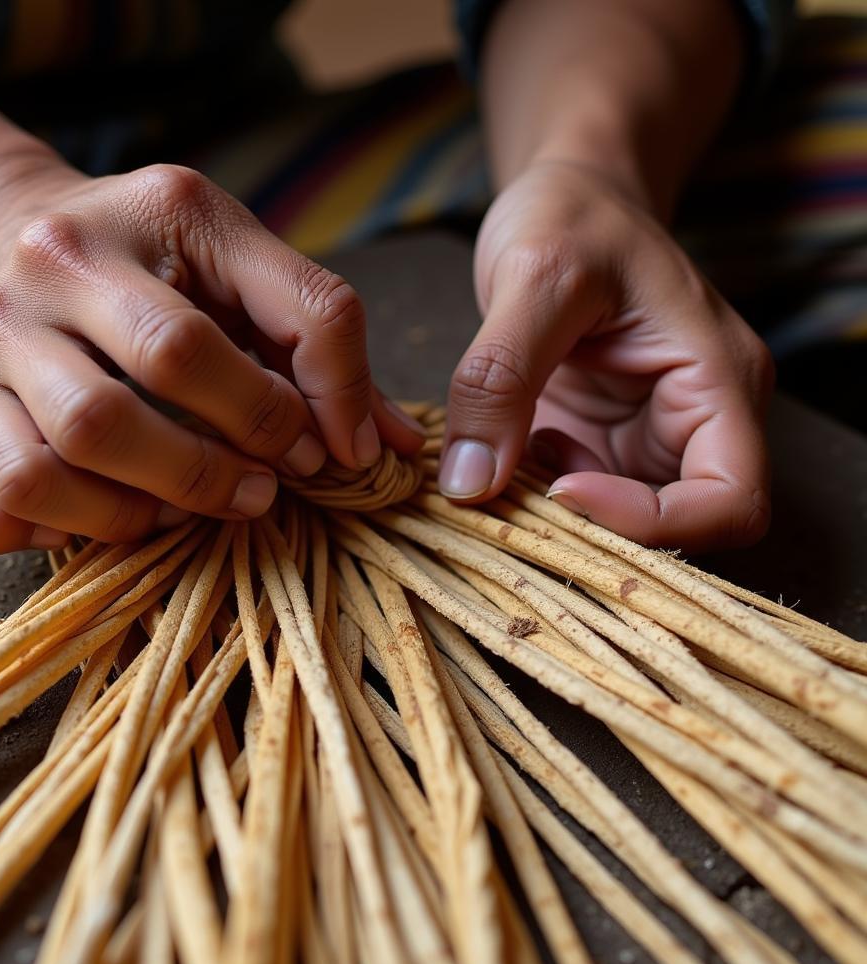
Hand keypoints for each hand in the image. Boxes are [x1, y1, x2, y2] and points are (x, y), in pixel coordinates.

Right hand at [0, 159, 423, 552]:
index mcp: (147, 216)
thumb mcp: (240, 264)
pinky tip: (82, 521)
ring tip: (181, 514)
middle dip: (211, 472)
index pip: (230, 334)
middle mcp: (46, 273)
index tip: (331, 453)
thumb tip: (389, 448)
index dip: (301, 411)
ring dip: (132, 514)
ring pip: (46, 466)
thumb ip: (320, 339)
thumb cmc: (150, 261)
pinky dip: (25, 533)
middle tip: (261, 492)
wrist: (1, 226)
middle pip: (126, 407)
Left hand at [440, 162, 772, 551]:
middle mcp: (697, 421)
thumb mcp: (535, 276)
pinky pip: (577, 501)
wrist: (568, 196)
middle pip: (678, 531)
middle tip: (515, 492)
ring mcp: (648, 438)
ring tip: (498, 465)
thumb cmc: (574, 213)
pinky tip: (498, 455)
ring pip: (619, 526)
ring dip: (556, 519)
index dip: (652, 522)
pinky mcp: (602, 443)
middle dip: (595, 528)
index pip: (730, 499)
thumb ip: (500, 376)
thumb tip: (470, 482)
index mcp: (718, 379)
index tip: (564, 490)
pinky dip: (534, 496)